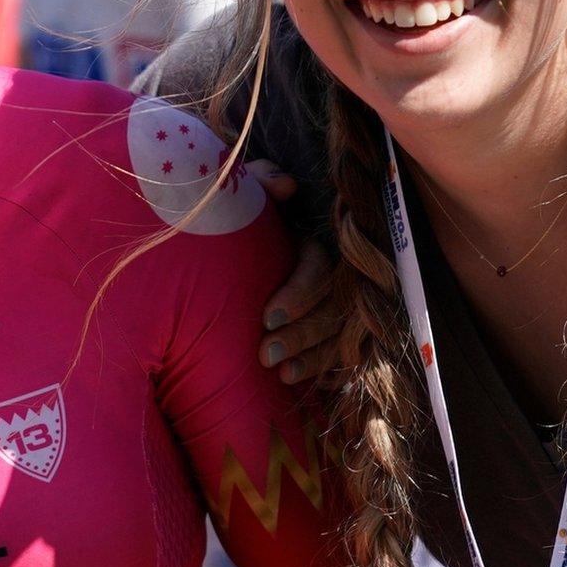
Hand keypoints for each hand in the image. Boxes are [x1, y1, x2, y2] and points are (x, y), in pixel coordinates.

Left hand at [250, 162, 339, 385]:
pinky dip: (324, 369)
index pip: (319, 269)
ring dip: (312, 357)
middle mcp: (329, 275)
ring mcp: (332, 305)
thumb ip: (258, 183)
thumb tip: (285, 186)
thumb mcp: (242, 194)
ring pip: (339, 334)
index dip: (299, 294)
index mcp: (310, 243)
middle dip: (302, 334)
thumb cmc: (234, 219)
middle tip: (265, 355)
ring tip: (281, 374)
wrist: (225, 246)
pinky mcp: (328, 331)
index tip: (267, 317)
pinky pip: (341, 354)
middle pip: (333, 307)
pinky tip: (302, 383)